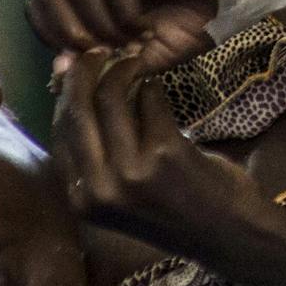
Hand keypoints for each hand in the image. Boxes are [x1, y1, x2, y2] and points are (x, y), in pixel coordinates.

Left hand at [29, 0, 222, 69]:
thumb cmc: (192, 24)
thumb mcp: (143, 56)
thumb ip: (104, 64)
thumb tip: (58, 76)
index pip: (40, 1)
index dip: (49, 33)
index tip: (78, 58)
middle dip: (63, 31)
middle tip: (96, 53)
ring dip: (95, 24)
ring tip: (124, 41)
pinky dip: (124, 15)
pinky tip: (145, 29)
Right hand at [50, 46, 268, 257]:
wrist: (226, 235)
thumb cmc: (170, 209)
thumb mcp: (120, 190)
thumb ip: (96, 147)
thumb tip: (67, 80)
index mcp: (80, 198)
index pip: (59, 131)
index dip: (66, 91)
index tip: (74, 66)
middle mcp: (98, 188)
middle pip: (78, 110)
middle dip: (85, 71)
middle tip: (100, 51)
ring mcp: (131, 172)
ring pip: (112, 99)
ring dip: (123, 70)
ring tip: (134, 61)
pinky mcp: (165, 154)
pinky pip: (151, 101)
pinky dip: (154, 86)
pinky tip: (158, 85)